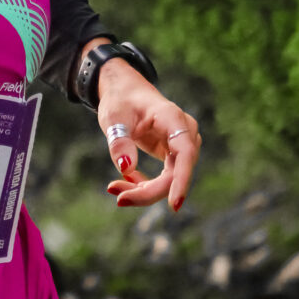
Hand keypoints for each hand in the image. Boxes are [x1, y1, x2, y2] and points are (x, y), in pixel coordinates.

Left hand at [96, 59, 200, 212]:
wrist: (126, 93)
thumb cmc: (120, 101)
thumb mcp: (113, 118)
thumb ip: (119, 141)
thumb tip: (126, 169)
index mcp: (173, 118)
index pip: (185, 153)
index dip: (181, 180)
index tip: (174, 205)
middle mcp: (185, 133)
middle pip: (176, 173)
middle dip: (148, 191)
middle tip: (118, 197)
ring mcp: (182, 145)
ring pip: (170, 180)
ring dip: (143, 190)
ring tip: (114, 188)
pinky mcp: (174, 155)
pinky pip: (163, 178)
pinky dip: (143, 185)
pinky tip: (125, 180)